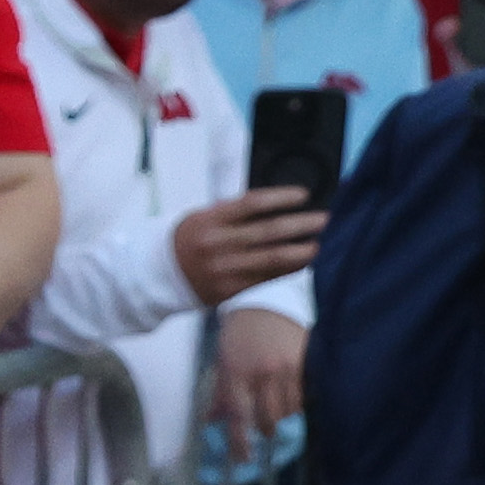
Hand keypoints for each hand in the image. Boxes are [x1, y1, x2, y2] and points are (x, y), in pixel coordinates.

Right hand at [172, 186, 324, 304]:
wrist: (160, 275)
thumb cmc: (191, 240)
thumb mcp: (204, 218)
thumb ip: (236, 213)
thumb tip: (280, 208)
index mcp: (210, 220)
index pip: (252, 203)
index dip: (281, 198)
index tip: (303, 195)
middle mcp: (217, 244)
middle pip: (269, 231)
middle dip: (302, 224)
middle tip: (324, 219)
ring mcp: (224, 268)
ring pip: (273, 258)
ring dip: (301, 251)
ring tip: (318, 245)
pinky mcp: (229, 289)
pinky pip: (267, 277)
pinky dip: (289, 269)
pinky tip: (302, 261)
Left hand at [206, 305, 306, 461]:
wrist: (269, 302)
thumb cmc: (241, 333)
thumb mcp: (224, 362)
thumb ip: (220, 394)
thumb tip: (211, 422)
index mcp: (236, 373)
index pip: (238, 416)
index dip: (240, 442)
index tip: (243, 459)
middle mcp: (262, 373)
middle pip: (267, 418)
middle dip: (264, 432)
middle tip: (262, 435)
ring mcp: (286, 369)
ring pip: (288, 411)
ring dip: (282, 420)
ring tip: (277, 418)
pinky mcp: (306, 364)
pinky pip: (304, 396)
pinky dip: (297, 406)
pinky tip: (292, 404)